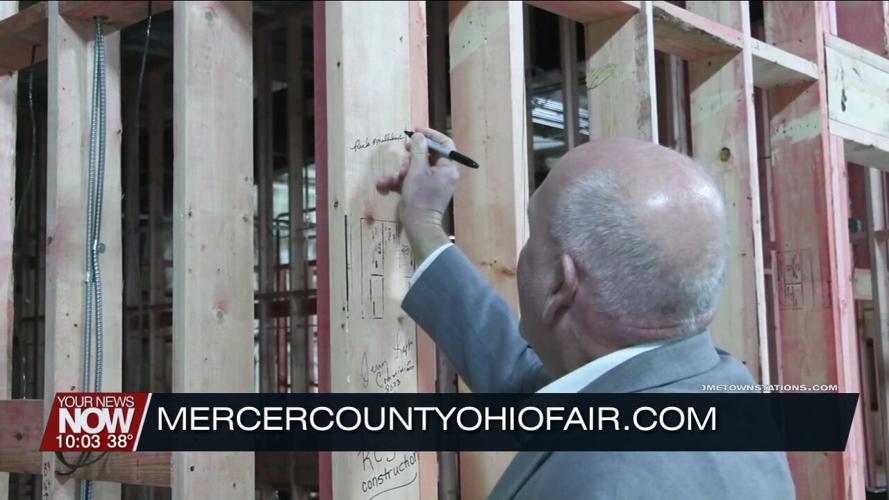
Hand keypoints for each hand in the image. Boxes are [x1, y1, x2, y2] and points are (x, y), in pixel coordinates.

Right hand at [376, 126, 458, 260]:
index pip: (444, 144)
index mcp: (448, 168)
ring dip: (403, 169)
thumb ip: (418, 150)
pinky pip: (413, 179)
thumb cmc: (420, 198)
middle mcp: (444, 174)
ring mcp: (434, 183)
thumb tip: (419, 136)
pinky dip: (401, 180)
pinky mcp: (424, 190)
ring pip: (417, 167)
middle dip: (412, 155)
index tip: (416, 131)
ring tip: (394, 177)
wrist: (418, 226)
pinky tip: (387, 184)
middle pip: (429, 154)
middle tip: (403, 152)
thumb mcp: (417, 170)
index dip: (430, 135)